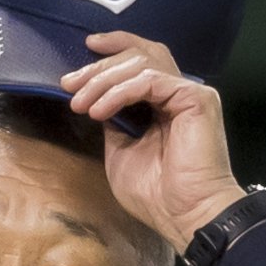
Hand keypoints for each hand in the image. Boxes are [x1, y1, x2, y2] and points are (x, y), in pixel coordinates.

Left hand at [63, 32, 243, 248]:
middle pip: (138, 56)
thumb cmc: (155, 194)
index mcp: (163, 102)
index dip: (113, 50)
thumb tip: (95, 99)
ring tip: (81, 103)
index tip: (84, 49)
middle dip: (99, 66)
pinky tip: (99, 110)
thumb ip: (113, 121)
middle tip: (70, 83)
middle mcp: (177, 91)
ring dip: (104, 80)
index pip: (140, 60)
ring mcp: (187, 92)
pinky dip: (120, 93)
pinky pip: (150, 81)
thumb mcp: (121, 151)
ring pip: (142, 63)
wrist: (183, 215)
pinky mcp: (195, 98)